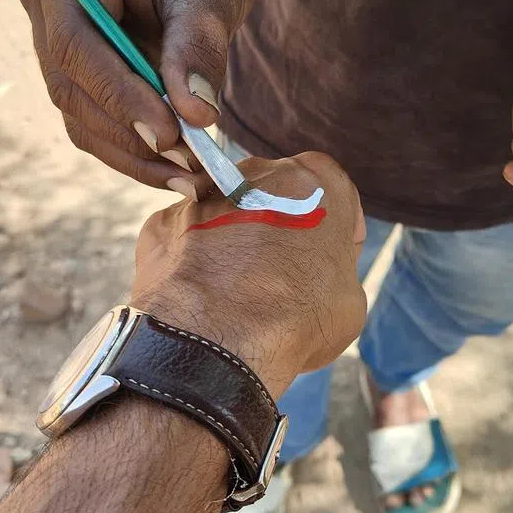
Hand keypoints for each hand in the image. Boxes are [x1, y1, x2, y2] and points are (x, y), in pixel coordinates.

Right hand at [18, 0, 254, 199]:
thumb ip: (197, 46)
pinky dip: (134, 150)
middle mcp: (44, 3)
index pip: (76, 45)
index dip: (118, 96)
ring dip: (133, 155)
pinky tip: (177, 170)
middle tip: (190, 167)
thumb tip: (194, 115)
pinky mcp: (73, 72)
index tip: (169, 135)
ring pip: (79, 115)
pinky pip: (94, 121)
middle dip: (130, 135)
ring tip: (192, 178)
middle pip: (71, 88)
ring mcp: (51, 40)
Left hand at [129, 153, 366, 393]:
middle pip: (275, 194)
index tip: (327, 256)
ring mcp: (205, 193)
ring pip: (226, 211)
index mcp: (316, 182)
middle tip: (282, 276)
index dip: (334, 227)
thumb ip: (335, 267)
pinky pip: (186, 236)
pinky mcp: (162, 221)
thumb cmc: (296, 317)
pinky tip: (201, 294)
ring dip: (234, 239)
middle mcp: (259, 173)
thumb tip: (317, 275)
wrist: (217, 339)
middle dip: (279, 227)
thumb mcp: (350, 299)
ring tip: (237, 290)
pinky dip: (193, 258)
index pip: (333, 192)